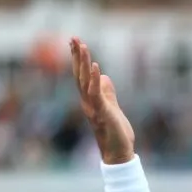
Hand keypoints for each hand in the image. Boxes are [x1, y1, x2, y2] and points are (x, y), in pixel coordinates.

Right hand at [70, 37, 134, 164]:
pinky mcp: (102, 112)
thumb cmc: (116, 134)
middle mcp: (88, 102)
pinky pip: (96, 93)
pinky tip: (95, 66)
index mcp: (90, 100)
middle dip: (76, 56)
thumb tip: (104, 78)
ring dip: (83, 63)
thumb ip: (108, 94)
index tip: (76, 43)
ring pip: (84, 81)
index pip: (81, 76)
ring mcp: (93, 107)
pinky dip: (94, 79)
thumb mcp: (113, 109)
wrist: (118, 154)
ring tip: (82, 46)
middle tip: (73, 38)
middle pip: (79, 75)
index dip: (78, 59)